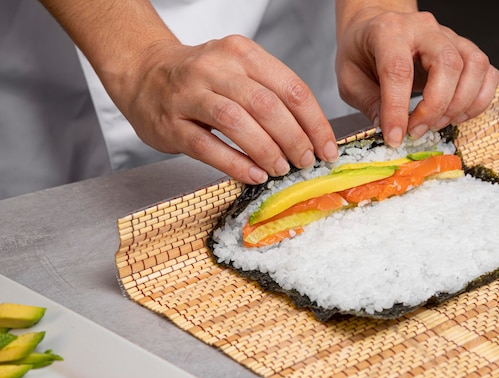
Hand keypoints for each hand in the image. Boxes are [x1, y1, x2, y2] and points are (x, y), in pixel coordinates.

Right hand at [116, 36, 337, 183]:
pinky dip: (235, 163)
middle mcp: (216, 67)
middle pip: (266, 105)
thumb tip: (311, 136)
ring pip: (236, 122)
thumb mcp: (239, 70)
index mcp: (242, 53)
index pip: (291, 88)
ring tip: (281, 169)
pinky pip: (207, 146)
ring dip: (266, 150)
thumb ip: (271, 95)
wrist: (144, 72)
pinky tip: (254, 175)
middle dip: (294, 139)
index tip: (327, 148)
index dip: (314, 123)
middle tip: (306, 162)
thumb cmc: (202, 78)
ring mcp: (189, 94)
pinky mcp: (170, 122)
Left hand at [335, 6, 498, 146]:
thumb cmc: (362, 50)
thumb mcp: (349, 78)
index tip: (395, 137)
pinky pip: (488, 72)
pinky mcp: (464, 49)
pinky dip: (478, 100)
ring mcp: (449, 36)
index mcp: (388, 32)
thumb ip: (368, 103)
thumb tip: (389, 130)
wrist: (376, 26)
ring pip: (475, 66)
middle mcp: (423, 29)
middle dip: (436, 107)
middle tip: (417, 131)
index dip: (398, 109)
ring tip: (437, 124)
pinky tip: (458, 115)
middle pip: (448, 64)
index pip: (399, 70)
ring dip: (461, 105)